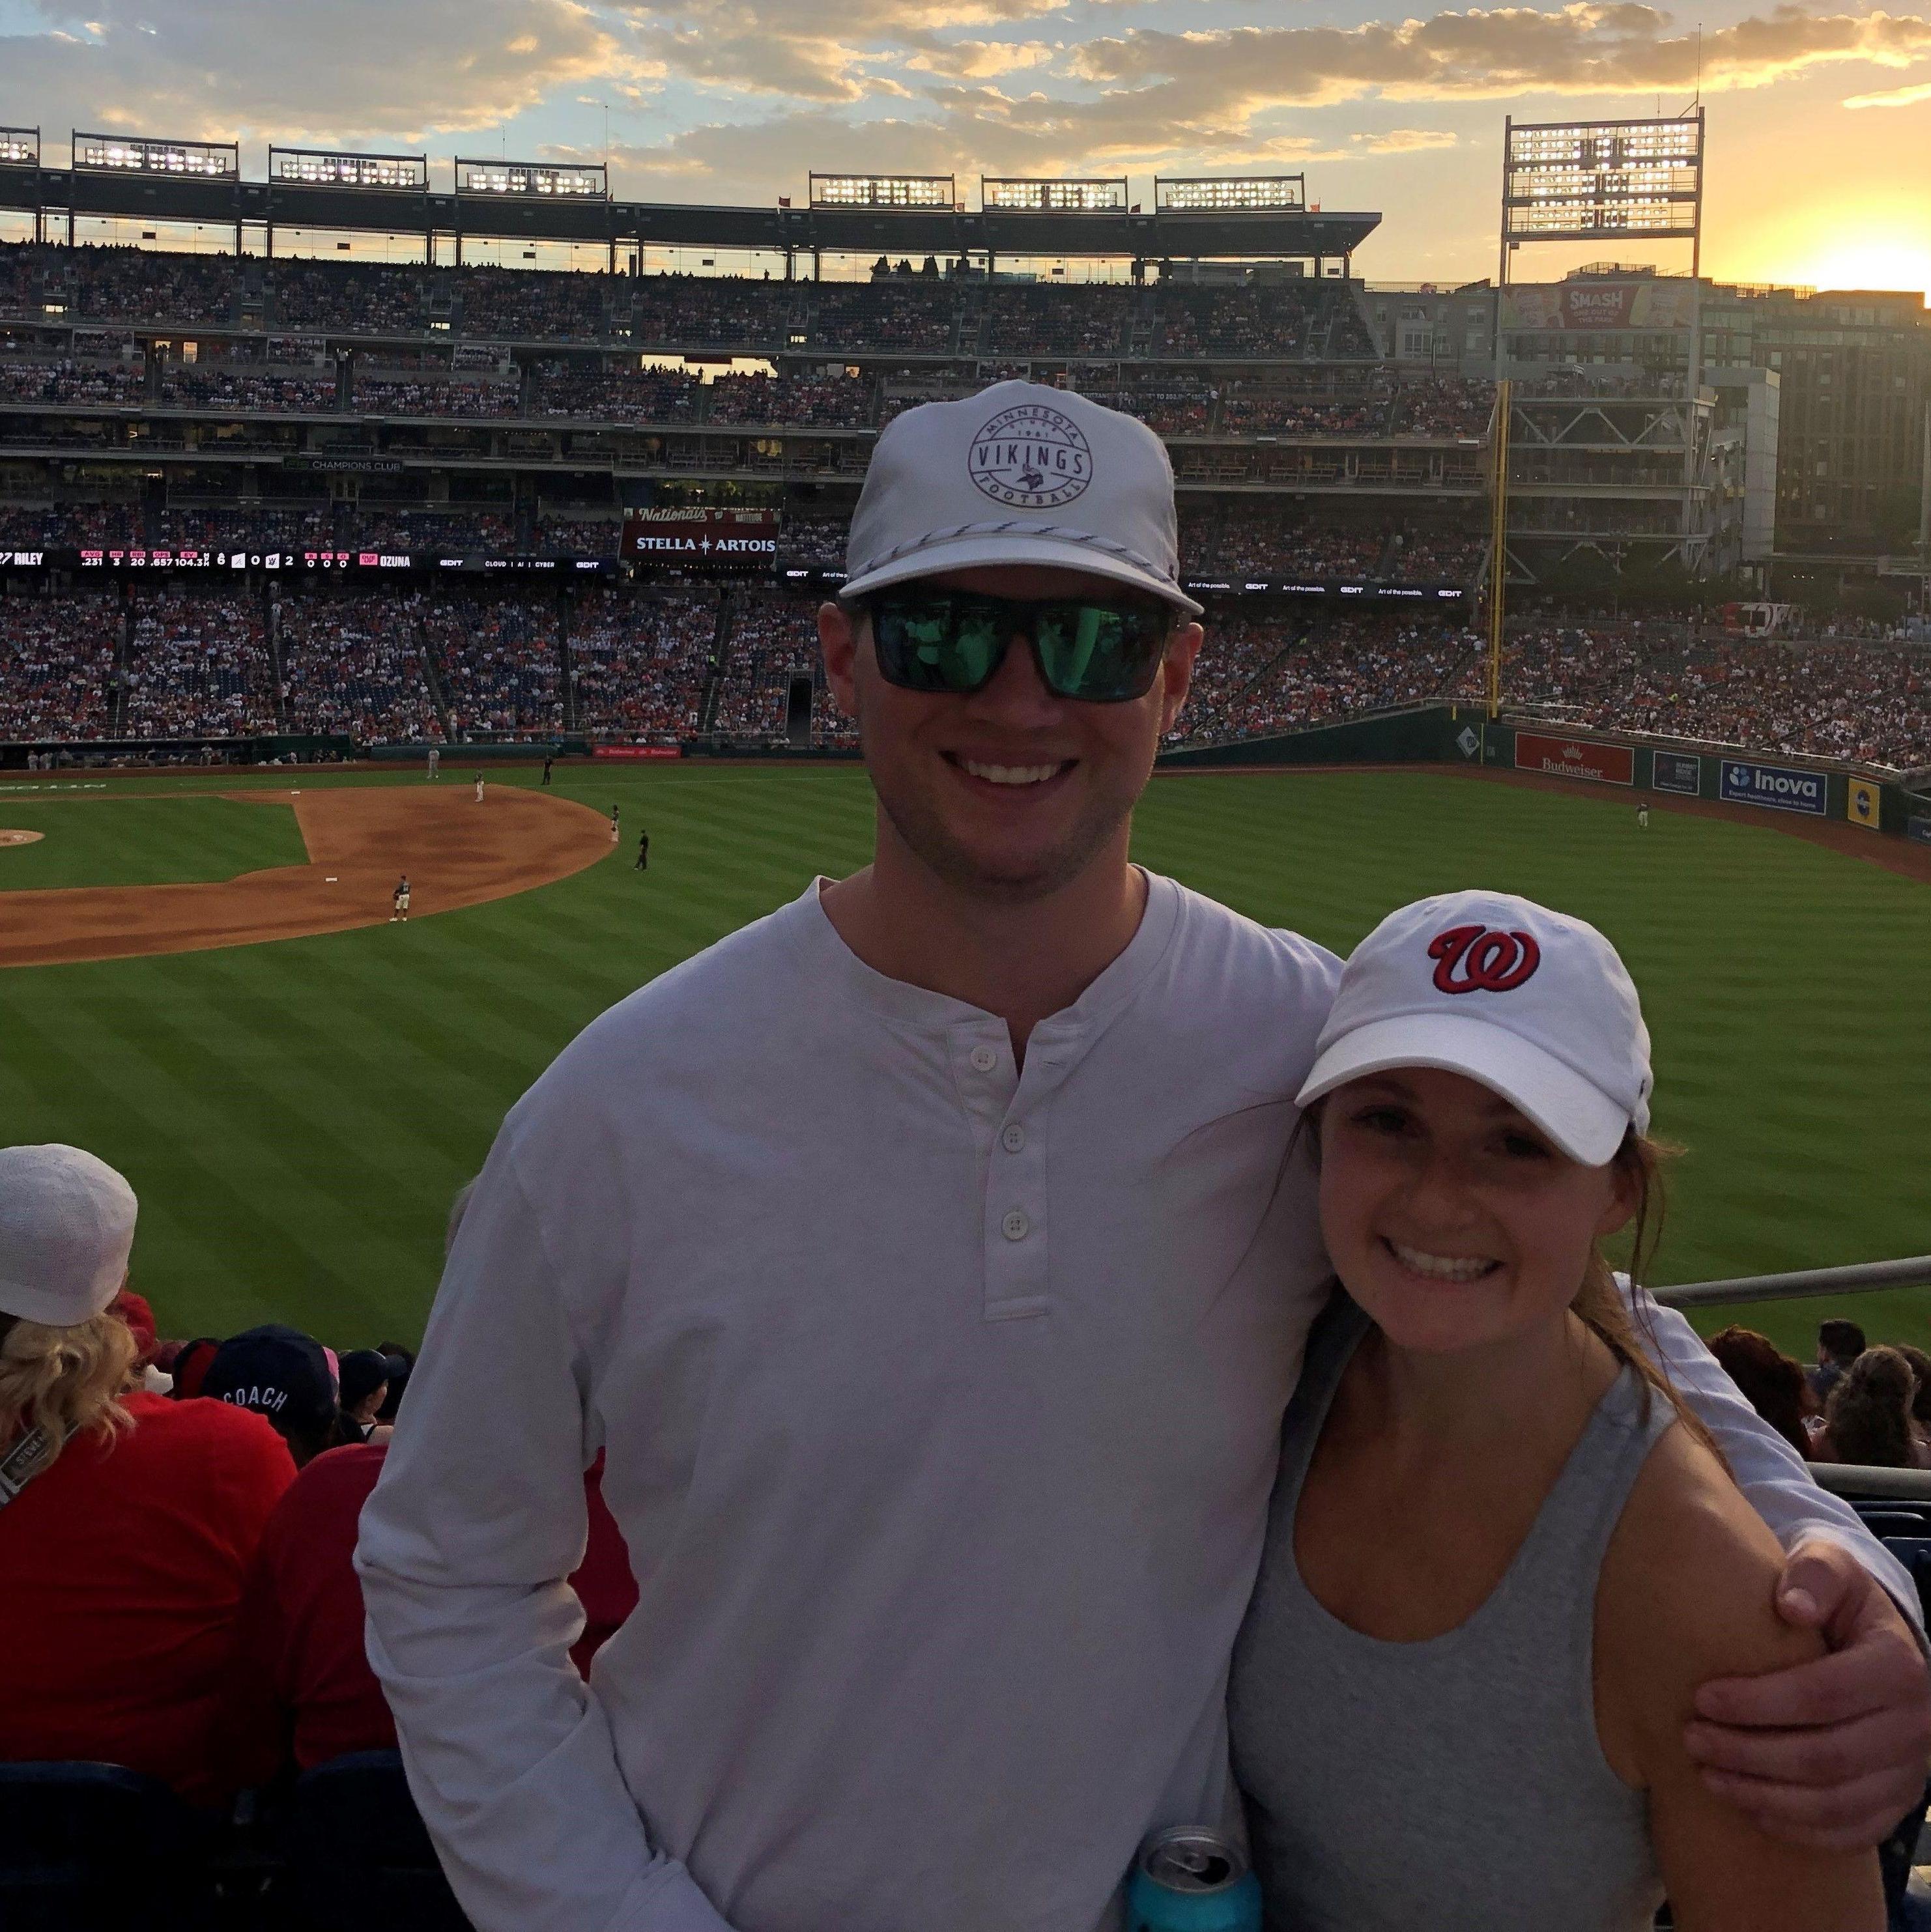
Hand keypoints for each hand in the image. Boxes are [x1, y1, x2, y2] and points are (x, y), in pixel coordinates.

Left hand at [1685, 1536, 1930, 1848]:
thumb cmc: (1840, 1600)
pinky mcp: (1897, 1803)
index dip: (1758, 1702)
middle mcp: (1916, 1727)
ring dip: (1763, 1796)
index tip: (1700, 1697)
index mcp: (1898, 1667)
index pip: (1823, 1695)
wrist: (1876, 1641)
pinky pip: (1850, 1832)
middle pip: (1825, 1757)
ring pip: (1835, 1804)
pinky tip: (1748, 1809)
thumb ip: (1815, 1573)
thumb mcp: (1833, 1565)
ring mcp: (1911, 1772)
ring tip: (1707, 1775)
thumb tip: (1791, 1605)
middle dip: (1749, 1754)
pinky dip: (1796, 1829)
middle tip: (1691, 1739)